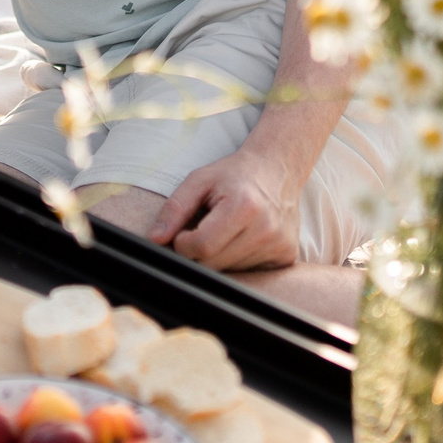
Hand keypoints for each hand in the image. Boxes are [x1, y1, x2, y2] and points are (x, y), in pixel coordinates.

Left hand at [149, 144, 301, 271]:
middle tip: (204, 229)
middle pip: (215, 263)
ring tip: (227, 231)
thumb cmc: (233, 175)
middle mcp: (267, 228)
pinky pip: (250, 272)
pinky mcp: (288, 256)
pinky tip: (242, 239)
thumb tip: (154, 239)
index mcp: (244, 206)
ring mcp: (280, 245)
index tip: (184, 231)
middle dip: (199, 253)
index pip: (201, 246)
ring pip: (231, 271)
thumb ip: (174, 209)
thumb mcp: (199, 181)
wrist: (277, 169)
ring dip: (220, 257)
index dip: (183, 243)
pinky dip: (238, 260)